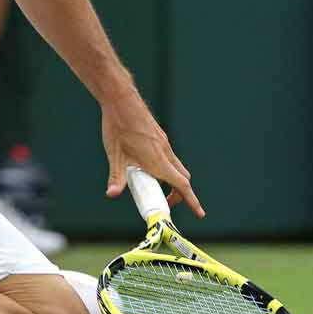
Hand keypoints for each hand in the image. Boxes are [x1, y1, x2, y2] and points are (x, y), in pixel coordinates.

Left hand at [101, 90, 204, 217]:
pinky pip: (168, 156)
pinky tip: (144, 164)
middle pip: (182, 178)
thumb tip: (112, 195)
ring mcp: (164, 144)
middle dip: (179, 194)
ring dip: (171, 179)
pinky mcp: (159, 137)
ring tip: (151, 185)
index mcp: (157, 160)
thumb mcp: (114, 155)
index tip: (200, 213)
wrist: (121, 100)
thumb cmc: (118, 126)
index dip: (192, 201)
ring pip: (176, 166)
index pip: (181, 185)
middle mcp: (165, 153)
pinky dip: (164, 167)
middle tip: (165, 202)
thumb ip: (116, 177)